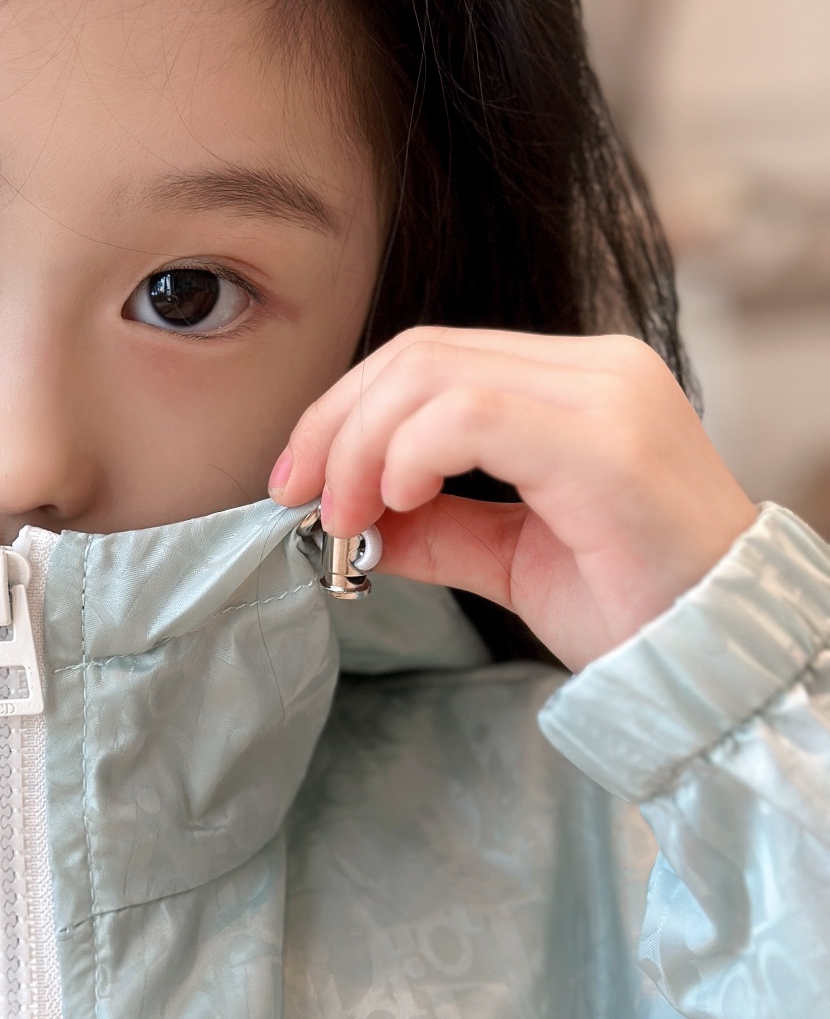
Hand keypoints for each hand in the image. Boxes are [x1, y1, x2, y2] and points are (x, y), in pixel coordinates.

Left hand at [269, 328, 758, 670]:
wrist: (721, 663)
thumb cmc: (636, 609)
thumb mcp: (512, 559)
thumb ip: (437, 525)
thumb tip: (349, 520)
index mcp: (579, 383)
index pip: (433, 357)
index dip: (346, 409)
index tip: (297, 481)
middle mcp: (598, 370)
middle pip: (420, 354)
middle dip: (336, 424)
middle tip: (299, 499)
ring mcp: (608, 397)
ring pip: (434, 373)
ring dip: (361, 446)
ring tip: (346, 519)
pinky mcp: (607, 443)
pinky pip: (472, 414)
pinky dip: (409, 454)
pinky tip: (398, 502)